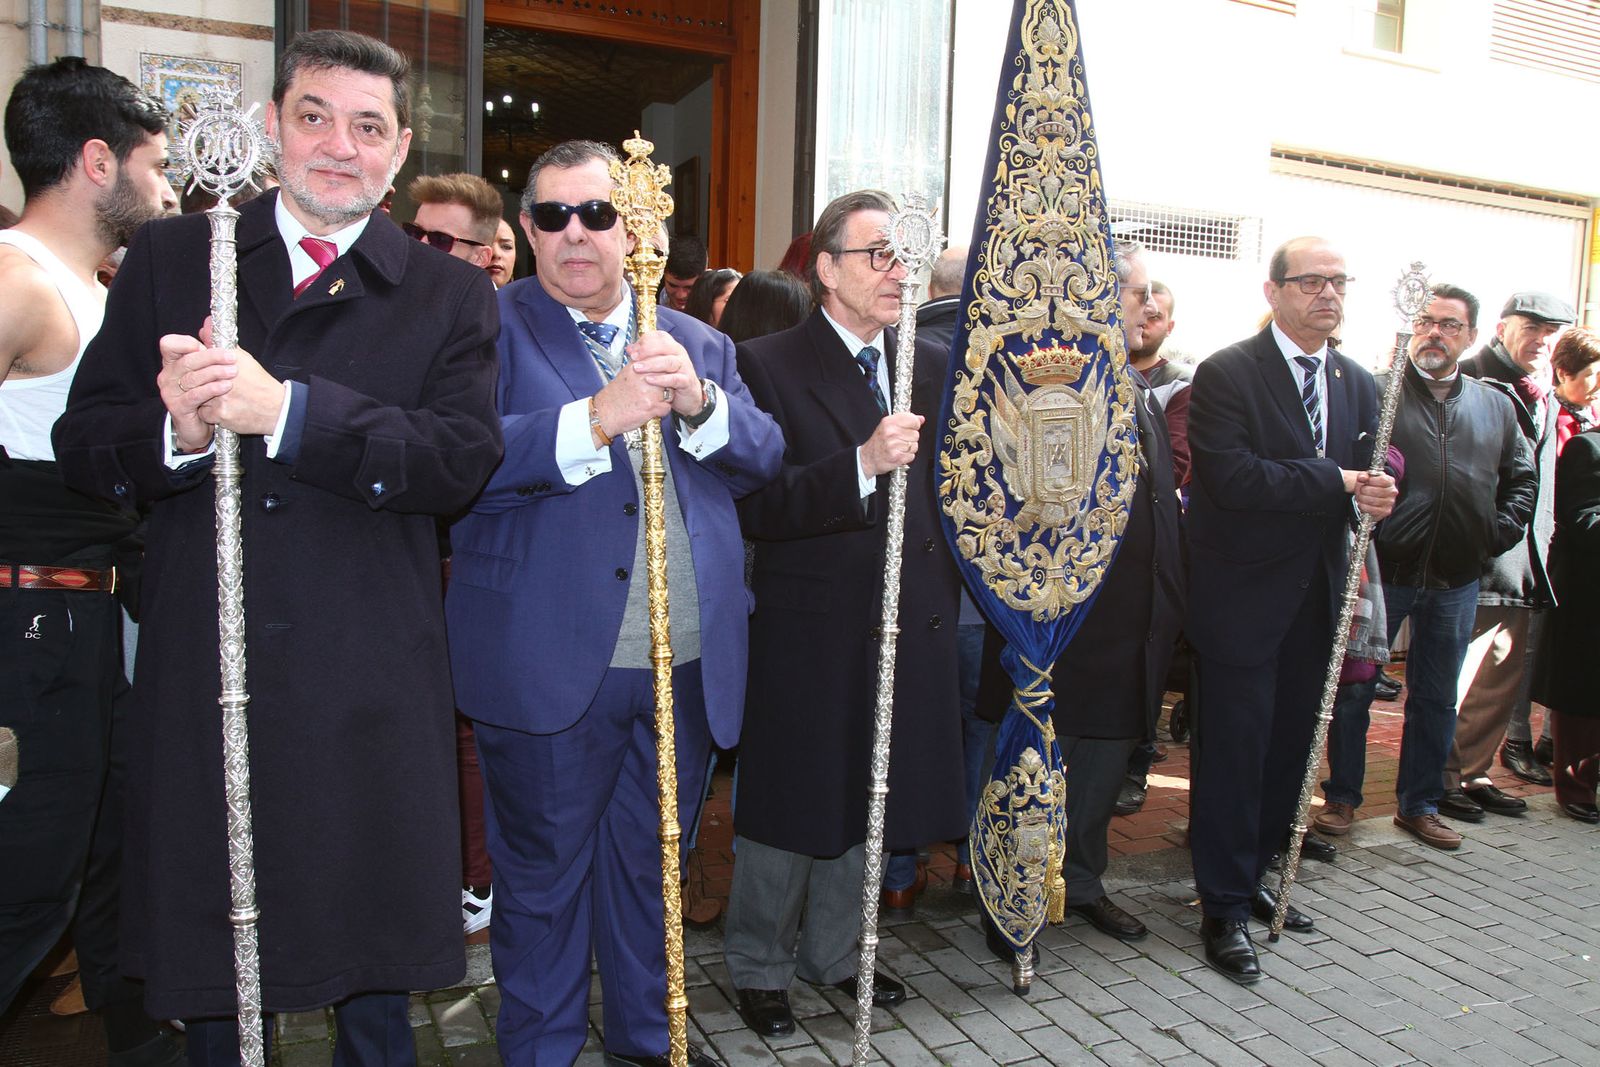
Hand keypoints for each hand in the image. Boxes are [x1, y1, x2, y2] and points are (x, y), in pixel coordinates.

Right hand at [159, 332, 224, 451]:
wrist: (198, 427)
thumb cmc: (205, 396)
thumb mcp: (207, 369)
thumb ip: (207, 346)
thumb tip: (209, 321)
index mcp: (173, 363)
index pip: (169, 344)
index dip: (186, 342)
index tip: (205, 343)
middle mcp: (167, 375)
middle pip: (187, 360)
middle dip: (211, 357)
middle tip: (232, 357)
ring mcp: (170, 392)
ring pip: (192, 377)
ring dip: (215, 373)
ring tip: (233, 371)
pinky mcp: (177, 407)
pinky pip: (195, 395)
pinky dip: (211, 389)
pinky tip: (225, 386)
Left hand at [198, 344, 286, 435]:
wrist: (277, 409)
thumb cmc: (260, 384)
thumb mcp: (244, 359)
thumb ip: (221, 343)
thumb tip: (206, 326)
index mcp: (227, 362)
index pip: (199, 359)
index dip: (197, 365)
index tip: (201, 368)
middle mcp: (223, 378)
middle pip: (196, 379)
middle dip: (199, 382)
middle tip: (208, 385)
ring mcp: (221, 397)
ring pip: (198, 397)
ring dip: (204, 398)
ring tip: (218, 397)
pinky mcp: (221, 414)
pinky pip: (204, 413)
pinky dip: (211, 412)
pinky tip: (223, 409)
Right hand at [592, 333, 701, 436]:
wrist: (604, 414)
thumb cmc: (614, 396)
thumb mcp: (626, 374)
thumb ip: (641, 366)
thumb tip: (653, 360)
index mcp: (638, 367)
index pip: (661, 362)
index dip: (663, 371)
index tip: (661, 376)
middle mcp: (644, 377)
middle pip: (668, 377)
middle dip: (665, 385)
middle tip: (654, 392)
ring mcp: (649, 392)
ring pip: (670, 393)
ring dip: (664, 398)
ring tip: (650, 401)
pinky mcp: (651, 406)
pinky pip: (667, 408)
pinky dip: (661, 411)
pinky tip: (649, 410)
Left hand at [626, 332, 703, 417]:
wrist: (689, 396)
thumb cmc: (670, 379)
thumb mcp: (657, 365)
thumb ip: (645, 356)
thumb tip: (629, 349)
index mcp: (672, 347)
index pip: (660, 336)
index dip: (645, 341)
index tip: (631, 350)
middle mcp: (680, 354)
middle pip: (664, 346)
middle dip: (646, 350)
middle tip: (633, 357)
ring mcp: (685, 367)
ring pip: (669, 362)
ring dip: (651, 364)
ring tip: (637, 368)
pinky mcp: (687, 381)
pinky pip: (674, 379)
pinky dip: (661, 379)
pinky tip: (649, 380)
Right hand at [859, 412, 923, 477]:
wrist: (868, 458)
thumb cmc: (878, 442)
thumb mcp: (888, 426)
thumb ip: (905, 420)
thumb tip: (920, 419)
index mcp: (889, 422)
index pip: (913, 420)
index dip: (914, 425)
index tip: (909, 428)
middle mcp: (891, 432)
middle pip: (916, 434)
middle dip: (910, 439)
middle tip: (900, 440)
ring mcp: (894, 445)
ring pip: (915, 446)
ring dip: (909, 449)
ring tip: (898, 448)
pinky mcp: (897, 457)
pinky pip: (912, 456)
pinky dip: (907, 457)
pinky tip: (898, 454)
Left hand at [1348, 470, 1396, 519]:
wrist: (1372, 495)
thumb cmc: (1369, 485)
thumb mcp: (1366, 477)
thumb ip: (1363, 475)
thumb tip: (1362, 478)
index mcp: (1390, 481)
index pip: (1381, 480)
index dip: (1370, 481)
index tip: (1365, 481)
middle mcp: (1392, 492)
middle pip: (1375, 491)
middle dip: (1363, 491)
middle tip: (1360, 491)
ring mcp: (1390, 502)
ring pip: (1372, 501)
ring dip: (1362, 499)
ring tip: (1360, 497)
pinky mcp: (1386, 511)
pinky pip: (1372, 510)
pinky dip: (1364, 507)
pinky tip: (1362, 504)